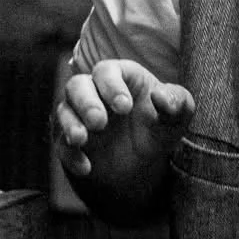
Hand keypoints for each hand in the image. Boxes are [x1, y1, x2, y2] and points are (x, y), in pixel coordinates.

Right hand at [54, 58, 194, 183]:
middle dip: (86, 102)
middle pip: (77, 85)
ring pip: (63, 110)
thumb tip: (161, 96)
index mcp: (121, 78)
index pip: (106, 71)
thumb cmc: (159, 126)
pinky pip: (61, 145)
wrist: (143, 162)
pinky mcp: (69, 141)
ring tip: (81, 139)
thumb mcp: (176, 117)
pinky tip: (86, 167)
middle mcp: (94, 92)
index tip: (124, 108)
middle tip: (99, 122)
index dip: (111, 86)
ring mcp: (79, 116)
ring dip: (70, 124)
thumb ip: (177, 102)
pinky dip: (71, 156)